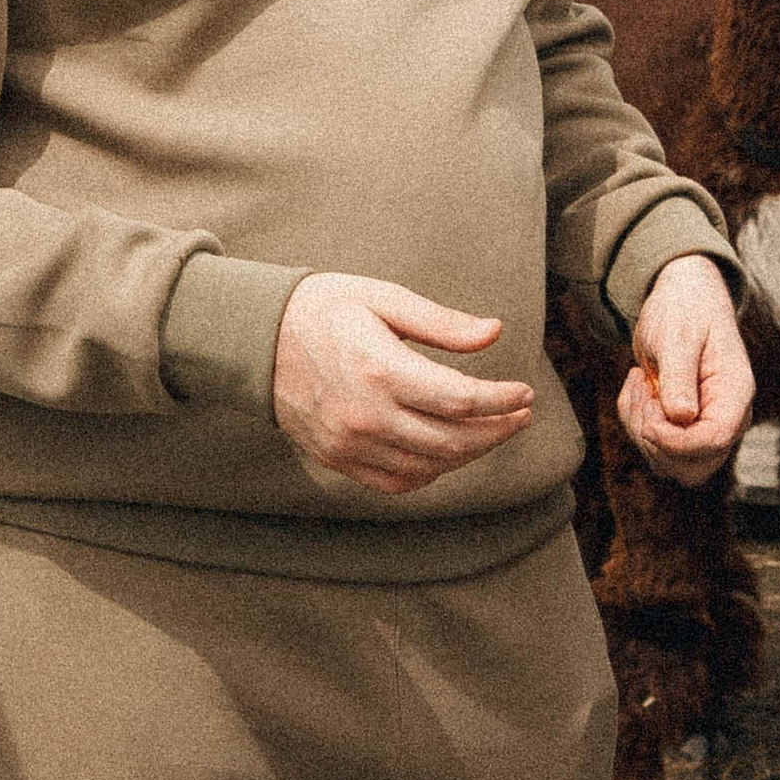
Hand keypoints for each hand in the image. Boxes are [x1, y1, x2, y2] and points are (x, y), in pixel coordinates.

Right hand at [270, 274, 533, 497]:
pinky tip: (448, 451)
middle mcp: (366, 415)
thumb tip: (495, 333)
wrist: (254, 339)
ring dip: (470, 453)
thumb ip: (440, 322)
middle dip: (497, 431)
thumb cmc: (324, 308)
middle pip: (452, 441)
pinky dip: (432, 472)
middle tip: (521, 414)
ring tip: (492, 430)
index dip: (502, 400)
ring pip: (429, 467)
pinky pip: (397, 482)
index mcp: (380, 369)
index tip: (525, 392)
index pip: (460, 400)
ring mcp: (349, 444)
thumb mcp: (382, 297)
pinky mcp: (337, 459)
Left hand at [618, 255, 754, 485]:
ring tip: (638, 384)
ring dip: (640, 430)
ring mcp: (704, 425)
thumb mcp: (678, 335)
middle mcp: (726, 417)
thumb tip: (681, 417)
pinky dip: (634, 422)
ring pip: (669, 464)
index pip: (714, 441)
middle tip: (644, 397)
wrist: (682, 299)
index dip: (676, 443)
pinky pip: (654, 447)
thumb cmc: (685, 310)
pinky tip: (637, 386)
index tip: (649, 422)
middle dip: (657, 443)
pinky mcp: (682, 427)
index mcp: (735, 393)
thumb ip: (680, 375)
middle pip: (694, 468)